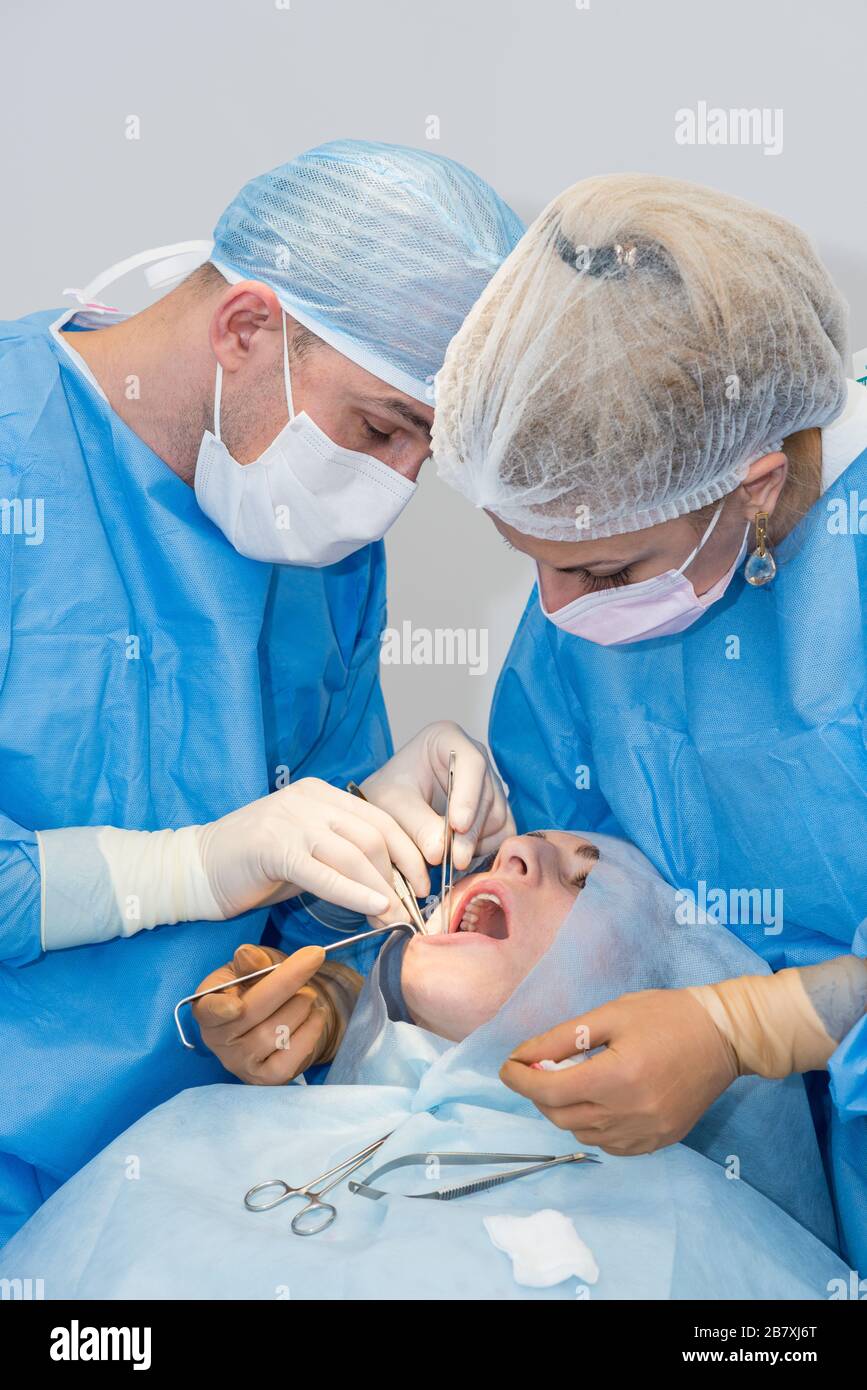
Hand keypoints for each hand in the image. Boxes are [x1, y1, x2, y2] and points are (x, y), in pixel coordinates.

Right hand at [193, 943, 332, 1084]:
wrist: (282, 1015)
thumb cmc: (260, 985)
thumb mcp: (254, 966)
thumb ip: (251, 960)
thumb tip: (248, 956)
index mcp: (207, 1006)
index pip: (207, 1010)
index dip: (219, 1009)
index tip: (237, 1006)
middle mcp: (218, 1039)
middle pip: (252, 1013)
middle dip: (287, 981)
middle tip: (313, 959)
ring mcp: (240, 1062)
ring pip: (276, 1033)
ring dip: (301, 1005)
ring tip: (308, 995)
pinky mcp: (265, 1077)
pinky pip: (291, 1057)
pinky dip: (311, 1031)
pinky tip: (316, 1015)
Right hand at [197, 777, 428, 920]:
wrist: (197, 867)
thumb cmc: (255, 865)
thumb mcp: (306, 849)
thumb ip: (342, 854)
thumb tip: (391, 885)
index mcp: (320, 793)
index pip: (381, 818)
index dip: (409, 852)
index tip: (423, 884)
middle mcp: (309, 799)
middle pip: (374, 836)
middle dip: (401, 876)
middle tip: (413, 910)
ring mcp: (291, 821)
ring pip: (355, 854)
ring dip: (382, 891)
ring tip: (396, 919)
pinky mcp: (274, 848)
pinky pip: (324, 873)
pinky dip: (355, 893)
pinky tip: (374, 908)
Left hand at [361, 721, 514, 870]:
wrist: (391, 806)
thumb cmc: (389, 793)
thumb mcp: (392, 805)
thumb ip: (416, 825)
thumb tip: (440, 853)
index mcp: (447, 739)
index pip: (471, 762)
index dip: (468, 795)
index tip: (457, 825)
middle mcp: (474, 758)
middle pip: (486, 795)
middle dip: (470, 832)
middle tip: (454, 860)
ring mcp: (488, 784)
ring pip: (496, 817)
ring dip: (475, 843)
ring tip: (448, 860)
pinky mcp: (495, 810)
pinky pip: (502, 833)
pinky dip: (484, 849)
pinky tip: (460, 858)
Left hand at [499, 988, 738, 1154]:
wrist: (724, 1038)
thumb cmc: (668, 1016)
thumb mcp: (611, 1014)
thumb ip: (563, 1038)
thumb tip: (523, 1056)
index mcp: (617, 1077)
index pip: (550, 1090)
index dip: (520, 1079)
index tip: (507, 1066)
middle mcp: (630, 1114)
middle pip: (560, 1115)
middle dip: (538, 1092)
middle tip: (537, 1067)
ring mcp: (646, 1133)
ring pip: (581, 1132)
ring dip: (563, 1109)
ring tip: (569, 1080)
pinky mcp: (658, 1142)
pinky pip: (608, 1144)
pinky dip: (591, 1125)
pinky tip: (597, 1101)